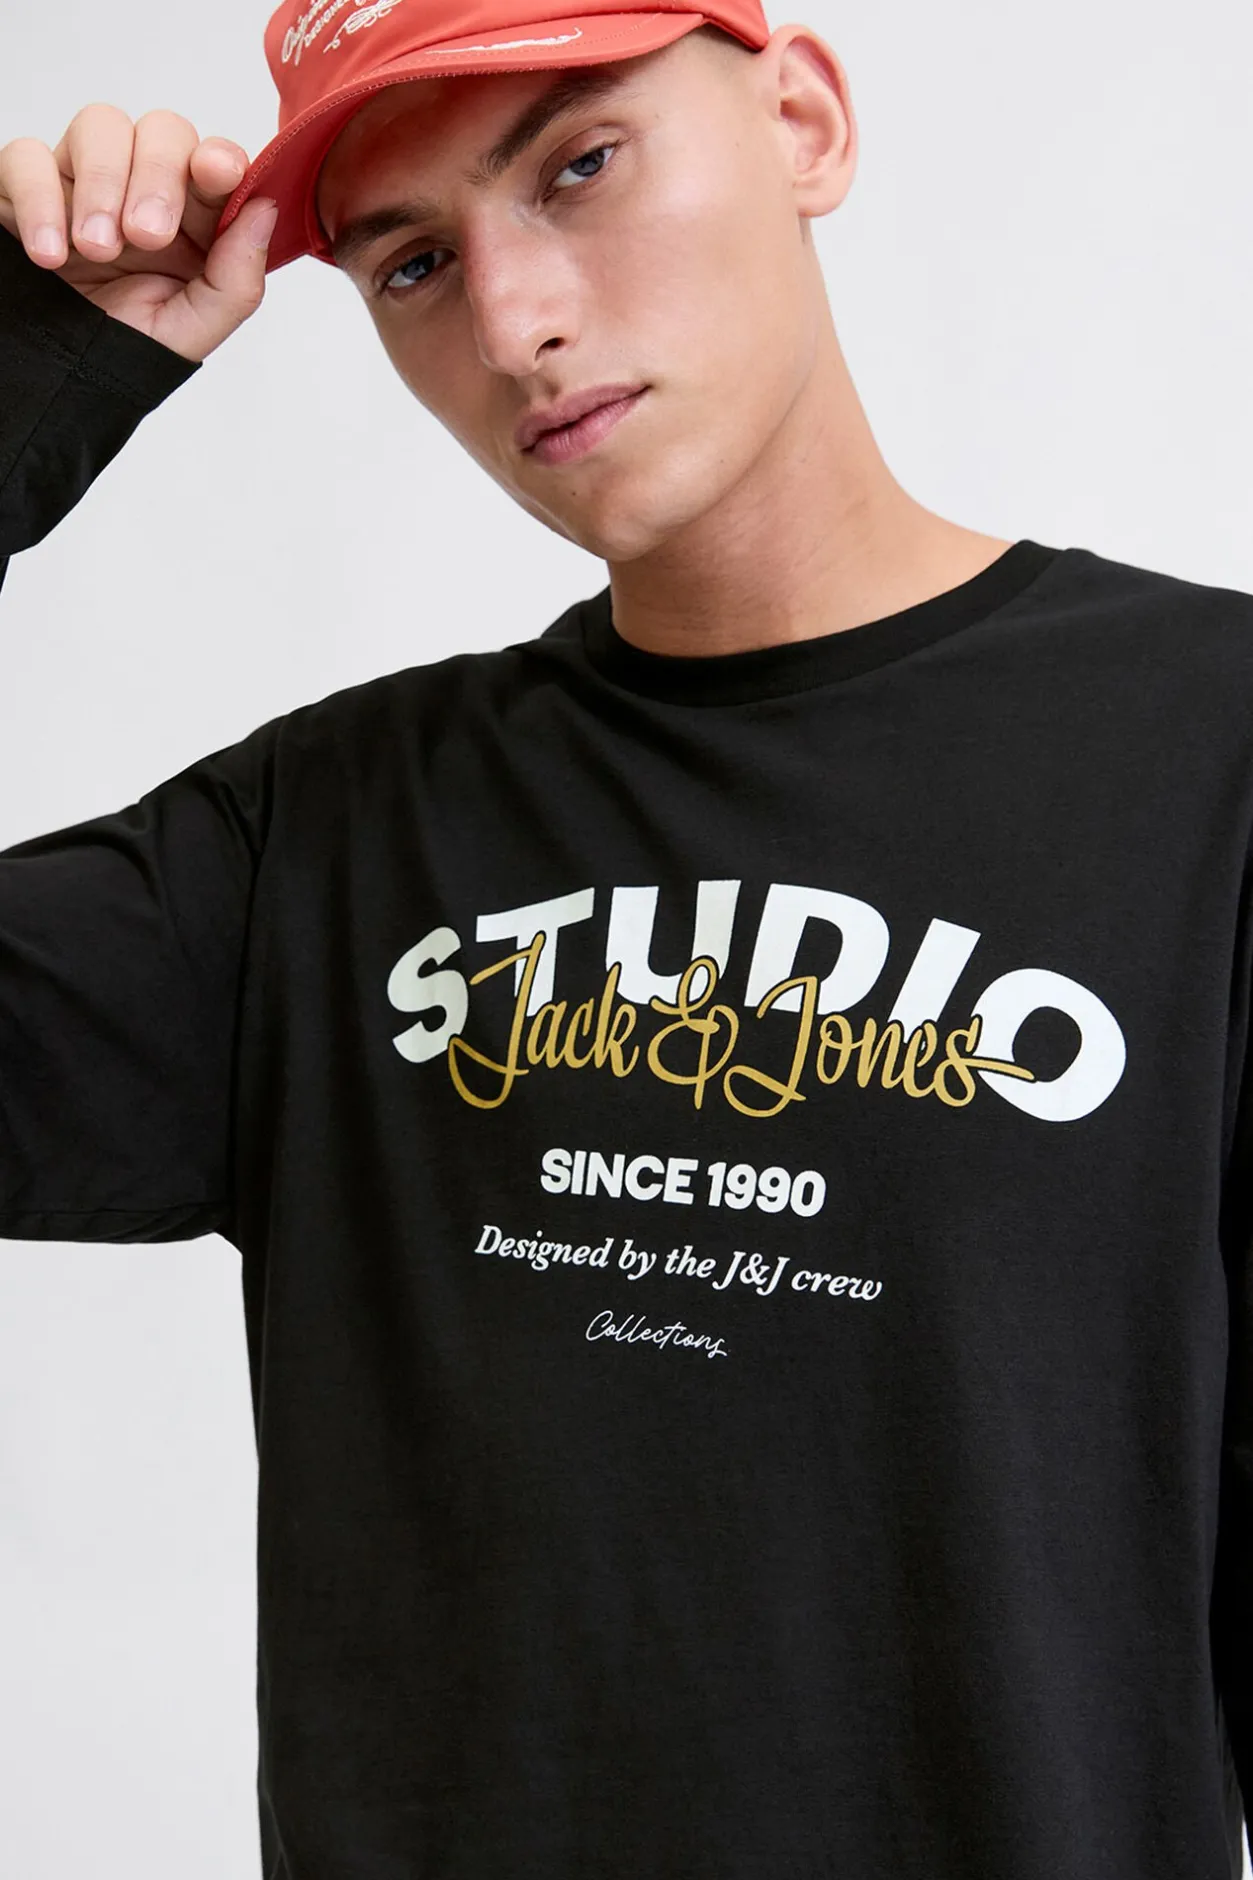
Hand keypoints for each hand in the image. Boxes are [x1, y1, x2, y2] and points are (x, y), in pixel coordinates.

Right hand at [0, 105, 276, 363]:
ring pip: (100, 125)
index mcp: (195, 220)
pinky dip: (39, 199)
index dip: (220, 158)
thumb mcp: (193, 330)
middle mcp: (143, 188)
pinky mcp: (26, 185)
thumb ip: (237, 279)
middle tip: (146, 235)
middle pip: (162, 131)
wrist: (58, 379)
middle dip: (158, 176)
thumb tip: (265, 209)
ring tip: (95, 251)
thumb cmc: (127, 349)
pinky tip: (50, 253)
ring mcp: (85, 180)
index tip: (216, 174)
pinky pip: (27, 157)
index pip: (215, 162)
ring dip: (102, 184)